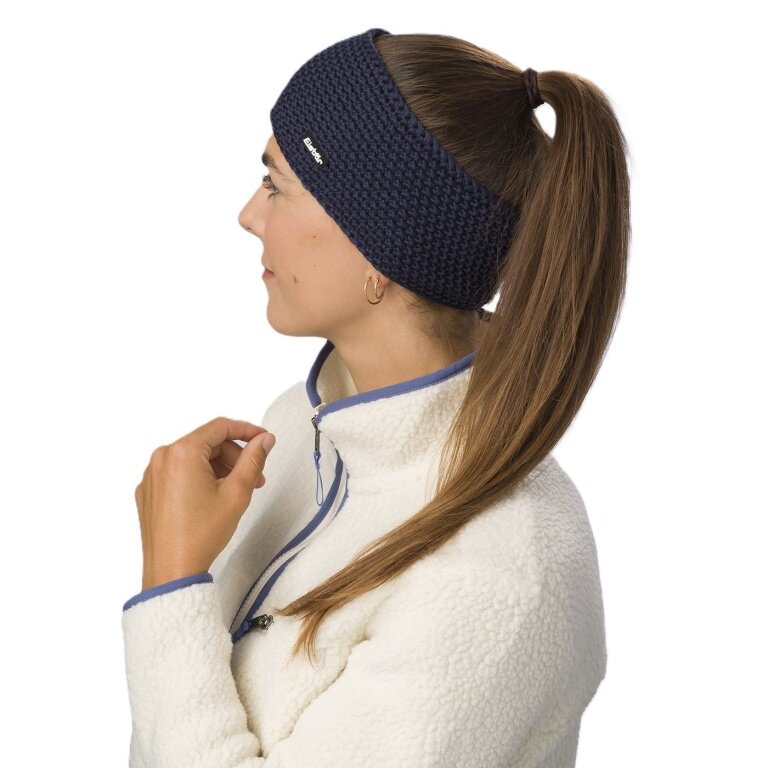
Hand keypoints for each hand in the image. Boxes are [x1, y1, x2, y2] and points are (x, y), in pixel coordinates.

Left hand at [134, 416, 275, 589]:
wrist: (172, 570)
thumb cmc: (202, 534)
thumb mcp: (237, 493)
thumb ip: (254, 459)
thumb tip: (265, 440)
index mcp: (182, 452)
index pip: (220, 427)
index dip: (247, 430)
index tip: (264, 439)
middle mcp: (162, 457)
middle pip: (207, 443)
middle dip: (234, 457)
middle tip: (256, 477)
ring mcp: (151, 475)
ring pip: (193, 458)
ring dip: (218, 468)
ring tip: (235, 491)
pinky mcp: (148, 491)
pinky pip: (177, 473)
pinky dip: (198, 477)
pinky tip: (212, 498)